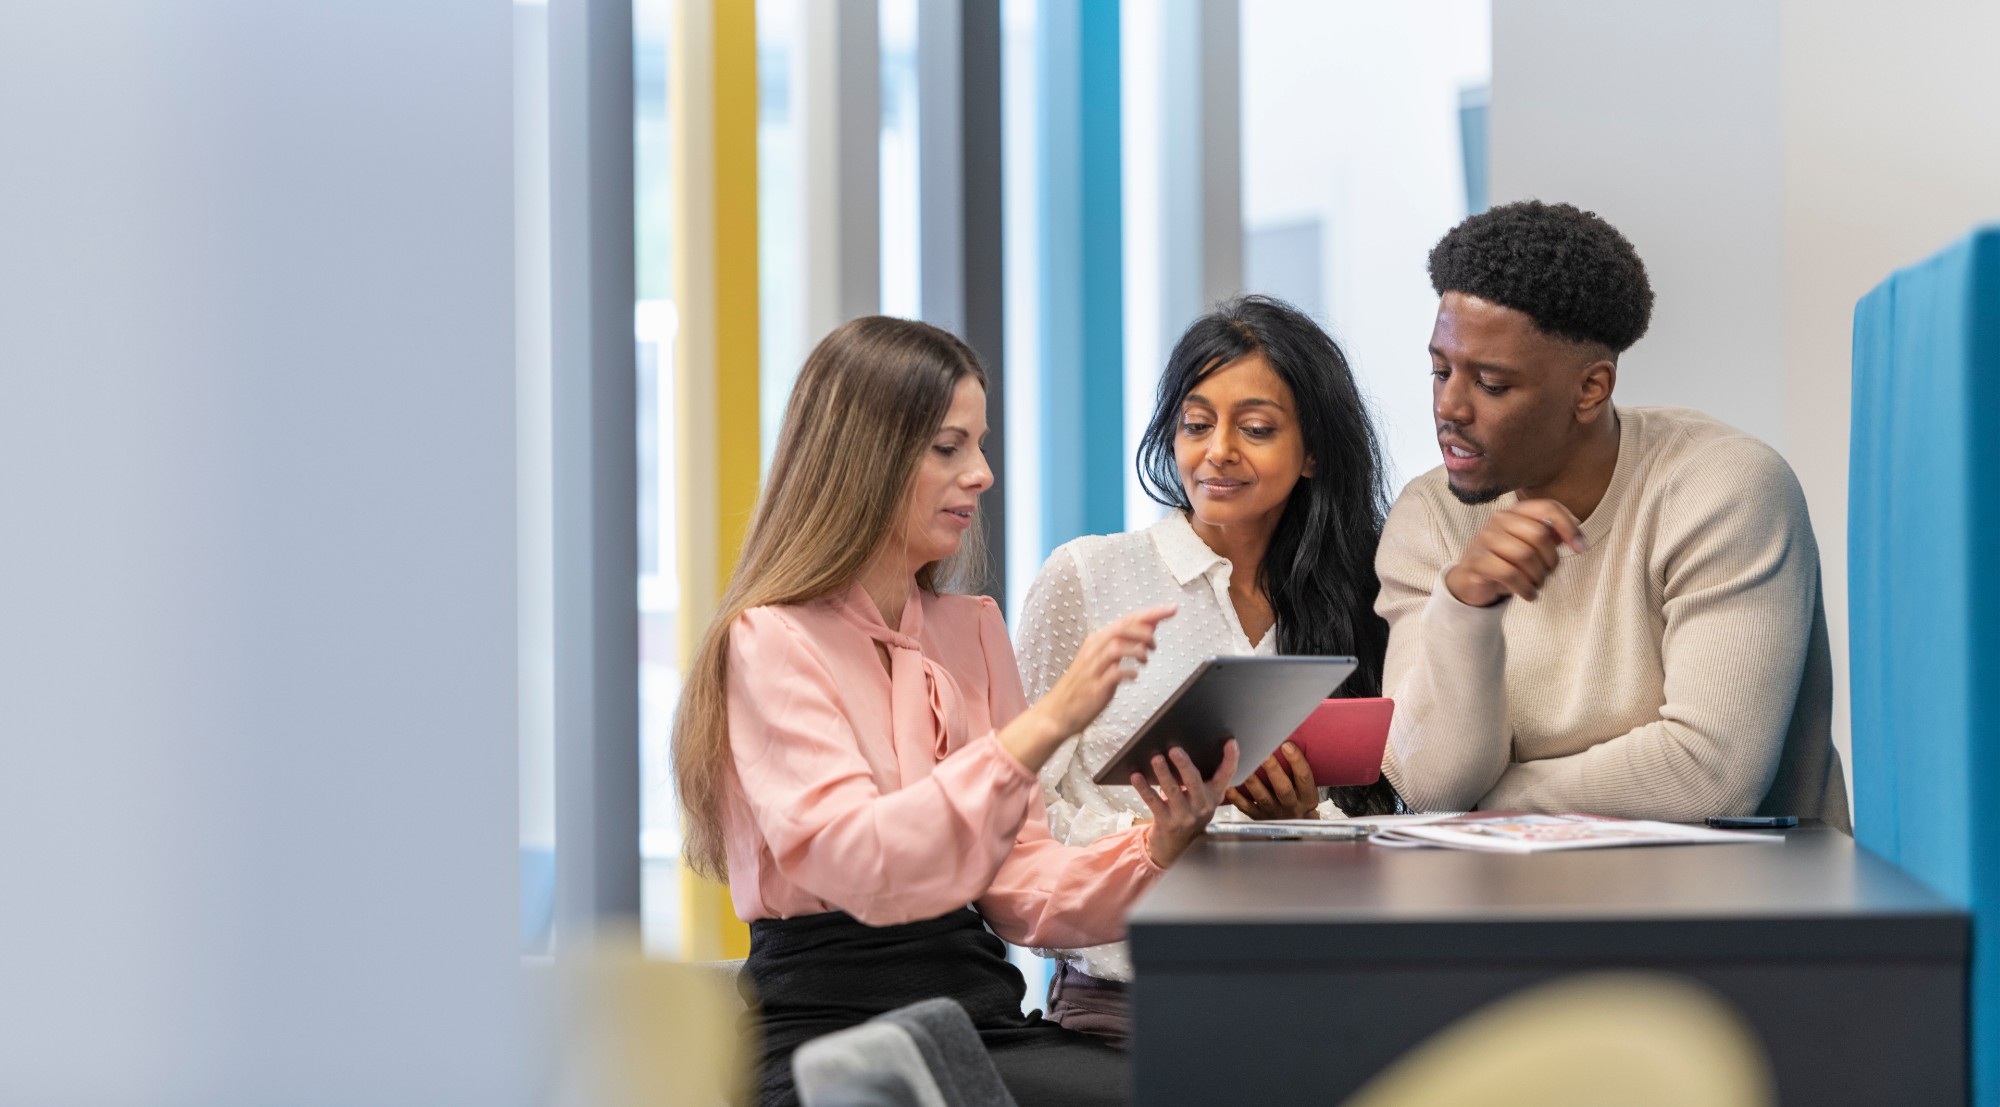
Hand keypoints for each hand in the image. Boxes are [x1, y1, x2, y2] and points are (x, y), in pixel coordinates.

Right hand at [1000, 605, 1176, 770]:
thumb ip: (1124, 644)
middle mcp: (1094, 649)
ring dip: (1138, 650)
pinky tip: (1134, 677)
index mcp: (1097, 640)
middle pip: (1123, 628)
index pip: (1127, 619)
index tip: (1171, 609)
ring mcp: (1094, 667)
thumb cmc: (1083, 685)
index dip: (1151, 613)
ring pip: (1117, 646)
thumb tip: (1149, 630)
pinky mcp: (1096, 686)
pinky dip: (1129, 672)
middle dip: (1146, 630)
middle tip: (1156, 643)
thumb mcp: (1102, 660)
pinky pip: (1115, 673)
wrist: (1058, 712)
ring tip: (1145, 660)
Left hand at [1136, 741, 1238, 867]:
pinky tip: (1136, 776)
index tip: (1231, 742)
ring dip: (1163, 774)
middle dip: (1185, 765)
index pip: (1226, 775)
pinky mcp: (1167, 822)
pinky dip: (1144, 788)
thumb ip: (1198, 777)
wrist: (1175, 845)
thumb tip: (1182, 748)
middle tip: (1174, 750)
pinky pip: (1154, 802)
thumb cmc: (1188, 812)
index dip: (1231, 759)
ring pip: (1173, 791)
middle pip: (1195, 782)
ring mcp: (1184, 816)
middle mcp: (1202, 806)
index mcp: (1213, 795)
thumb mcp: (1200, 797)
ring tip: (1156, 759)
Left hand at [1226, 742, 1318, 819]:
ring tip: (1243, 764)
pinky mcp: (1259, 818)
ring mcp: (1274, 813)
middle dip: (1272, 769)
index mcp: (1307, 797)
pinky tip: (1229, 785)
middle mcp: (1291, 805)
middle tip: (1262, 752)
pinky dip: (1236, 797)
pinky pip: (1246, 808)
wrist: (1295, 827)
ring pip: (1262, 797)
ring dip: (1252, 781)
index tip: (1286, 745)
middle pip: (1283, 788)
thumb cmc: (1300, 800)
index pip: (1304, 778)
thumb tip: (1287, 741)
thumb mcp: (1307, 789)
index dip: (1296, 761)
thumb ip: (1299, 771)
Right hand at [1442, 498, 1586, 606]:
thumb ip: (1551, 536)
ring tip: (1536, 585)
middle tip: (1547, 575)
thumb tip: (1576, 532)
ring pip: (1525, 555)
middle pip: (1539, 535)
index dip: (1569, 527)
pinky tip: (1528, 595)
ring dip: (1538, 577)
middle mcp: (1498, 520)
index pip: (1548, 507)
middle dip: (1551, 560)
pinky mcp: (1477, 562)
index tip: (1580, 549)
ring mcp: (1484, 540)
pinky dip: (1525, 588)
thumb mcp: (1530, 547)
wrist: (1471, 581)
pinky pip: (1509, 574)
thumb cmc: (1506, 562)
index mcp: (1515, 512)